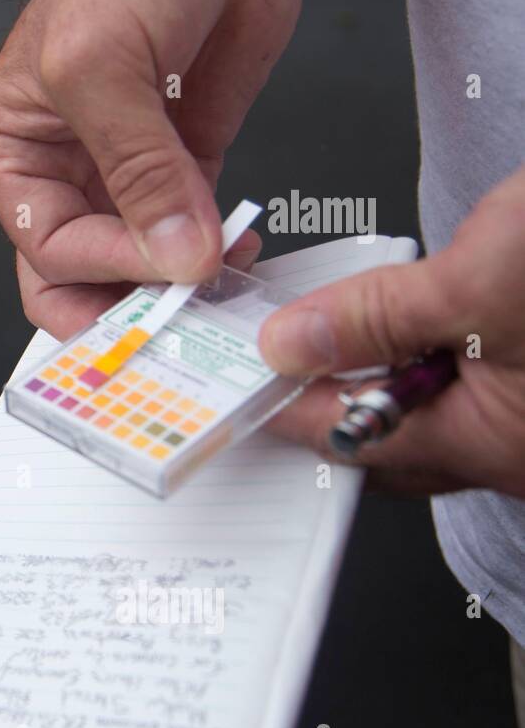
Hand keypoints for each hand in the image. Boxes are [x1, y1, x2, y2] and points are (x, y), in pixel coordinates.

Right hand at [0, 0, 328, 338]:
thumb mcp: (104, 63)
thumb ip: (136, 168)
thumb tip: (172, 251)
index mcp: (12, 143)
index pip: (45, 242)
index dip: (100, 268)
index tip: (158, 274)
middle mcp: (64, 165)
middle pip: (75, 273)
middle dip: (120, 303)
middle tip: (167, 324)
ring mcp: (127, 171)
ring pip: (136, 263)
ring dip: (176, 284)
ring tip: (215, 288)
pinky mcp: (186, 166)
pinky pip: (192, 234)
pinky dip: (214, 254)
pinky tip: (238, 251)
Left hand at [259, 164, 524, 498]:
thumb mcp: (484, 282)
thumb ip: (379, 319)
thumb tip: (292, 343)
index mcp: (489, 442)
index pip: (345, 439)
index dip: (279, 405)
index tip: (231, 377)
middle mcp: (513, 445)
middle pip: (384, 433)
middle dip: (328, 390)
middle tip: (278, 343)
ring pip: (428, 403)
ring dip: (379, 363)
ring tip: (336, 320)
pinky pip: (469, 374)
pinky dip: (429, 344)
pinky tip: (419, 308)